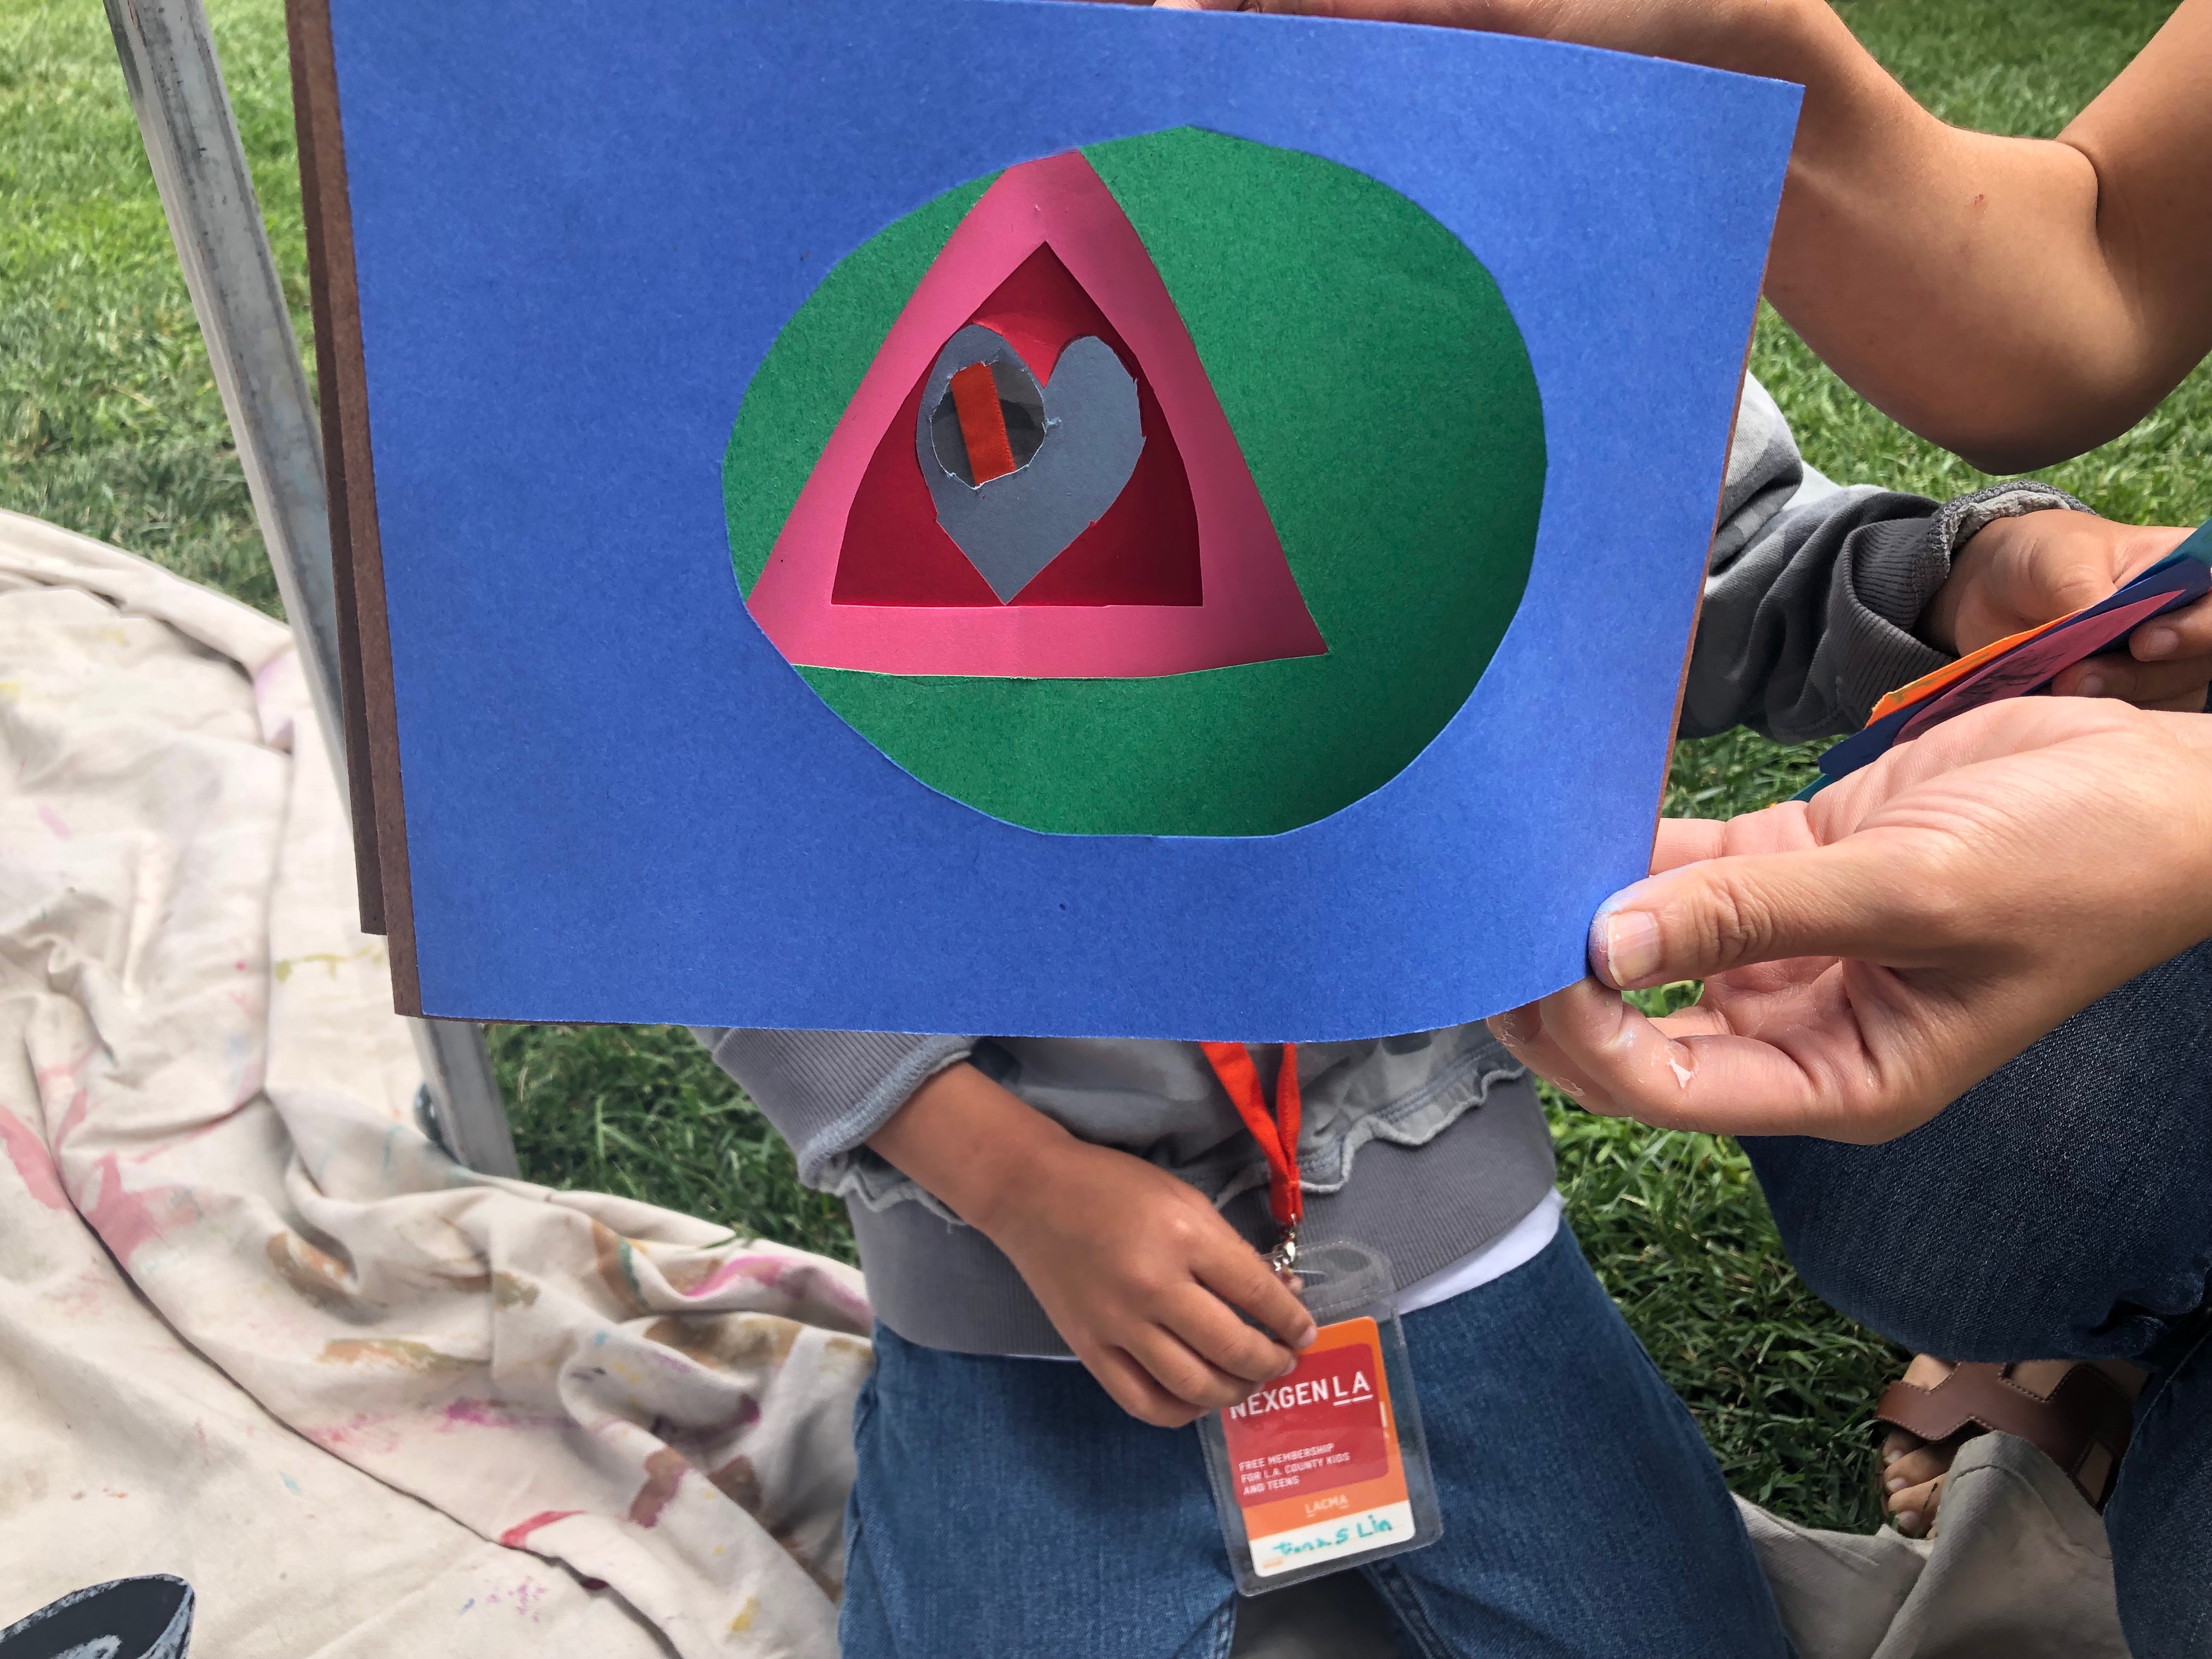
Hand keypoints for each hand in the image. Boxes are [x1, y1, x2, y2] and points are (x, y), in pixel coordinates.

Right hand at [867, 1064, 1315, 1425]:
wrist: (1033, 1194)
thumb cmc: (1115, 1187)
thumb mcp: (1186, 1200)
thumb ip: (1231, 1251)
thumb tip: (1279, 1297)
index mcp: (1185, 1238)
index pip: (1257, 1294)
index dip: (1292, 1321)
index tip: (1305, 1332)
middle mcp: (1154, 1288)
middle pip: (1233, 1349)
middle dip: (1272, 1362)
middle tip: (1283, 1359)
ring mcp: (1118, 1326)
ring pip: (1195, 1388)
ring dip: (1235, 1392)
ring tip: (1247, 1381)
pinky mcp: (1090, 1350)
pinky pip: (1145, 1403)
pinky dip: (1182, 1411)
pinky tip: (1199, 1398)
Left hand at [1486, 697, 2211, 1141]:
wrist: (2164, 785)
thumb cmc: (2081, 863)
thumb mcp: (1914, 894)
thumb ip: (1754, 918)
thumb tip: (1607, 943)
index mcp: (1837, 1078)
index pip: (1666, 1086)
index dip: (1582, 1042)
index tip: (1524, 974)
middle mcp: (1801, 1025)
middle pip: (1637, 1027)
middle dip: (1559, 987)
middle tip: (1476, 925)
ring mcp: (1793, 945)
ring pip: (1653, 939)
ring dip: (1586, 908)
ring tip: (1501, 865)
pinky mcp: (1797, 868)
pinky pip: (1691, 868)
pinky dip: (1634, 846)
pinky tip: (1573, 813)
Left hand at [1920, 511, 2209, 709]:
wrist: (1992, 588)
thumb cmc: (2042, 555)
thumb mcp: (2060, 556)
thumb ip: (2084, 590)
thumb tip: (2099, 625)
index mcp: (2188, 571)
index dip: (2197, 631)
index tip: (2142, 643)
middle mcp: (2185, 621)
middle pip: (2197, 663)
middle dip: (2141, 675)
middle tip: (2079, 676)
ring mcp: (2159, 664)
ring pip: (2167, 698)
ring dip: (2115, 699)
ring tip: (2061, 685)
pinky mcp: (2125, 696)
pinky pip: (2132, 719)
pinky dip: (2096, 717)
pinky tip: (2058, 705)